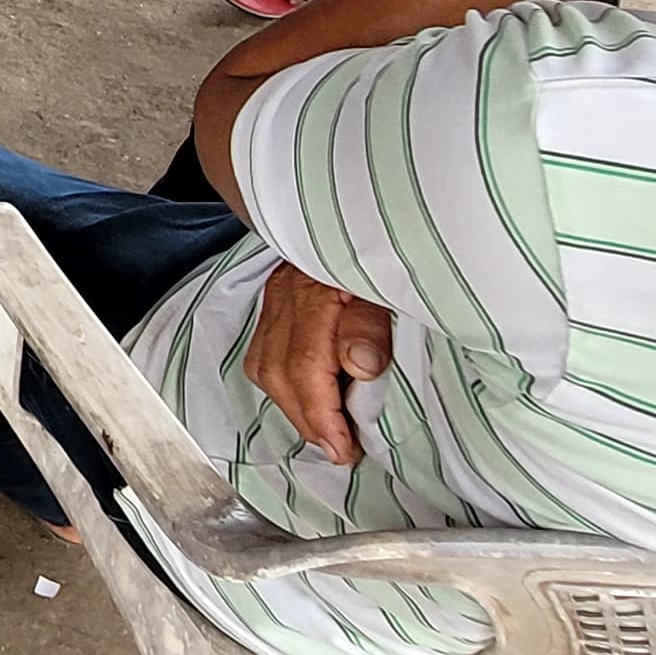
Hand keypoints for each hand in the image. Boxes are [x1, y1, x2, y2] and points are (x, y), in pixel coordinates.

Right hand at [242, 267, 393, 466]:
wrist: (358, 205)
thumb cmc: (384, 250)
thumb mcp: (390, 284)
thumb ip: (373, 324)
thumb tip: (360, 366)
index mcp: (315, 291)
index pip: (305, 365)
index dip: (323, 415)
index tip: (346, 448)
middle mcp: (287, 295)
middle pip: (279, 372)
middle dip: (308, 419)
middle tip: (340, 449)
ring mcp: (278, 297)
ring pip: (265, 366)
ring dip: (294, 406)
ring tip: (325, 431)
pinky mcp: (278, 300)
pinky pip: (264, 351)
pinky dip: (285, 384)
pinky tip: (309, 398)